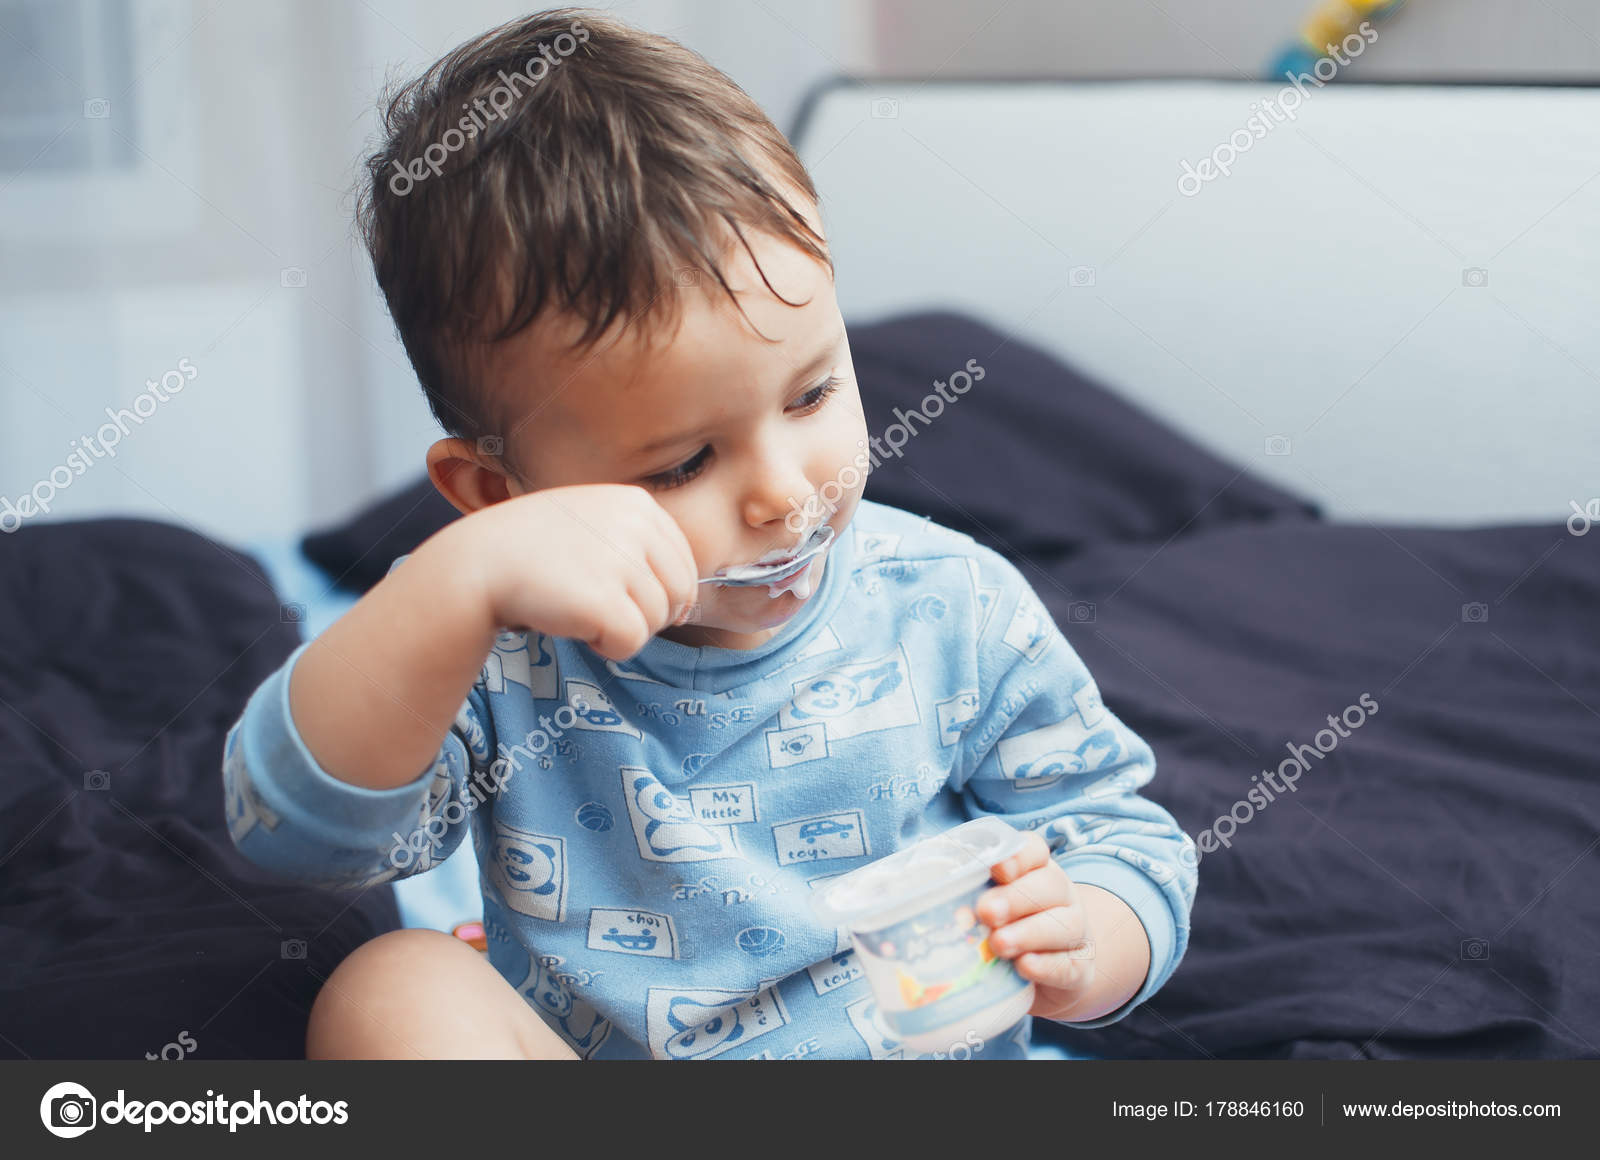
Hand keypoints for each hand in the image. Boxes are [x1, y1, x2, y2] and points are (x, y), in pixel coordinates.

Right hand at [461, 484, 700, 660]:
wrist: (476, 564)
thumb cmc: (531, 550)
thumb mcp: (593, 525)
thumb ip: (638, 549)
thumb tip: (685, 605)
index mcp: (638, 503)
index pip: (685, 562)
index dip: (662, 592)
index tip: (626, 599)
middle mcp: (636, 525)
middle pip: (680, 593)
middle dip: (648, 614)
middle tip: (602, 611)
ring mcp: (622, 562)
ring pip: (657, 621)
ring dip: (622, 629)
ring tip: (579, 610)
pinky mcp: (606, 602)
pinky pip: (633, 642)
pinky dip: (607, 647)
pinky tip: (575, 625)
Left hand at [975, 831, 1096, 1020]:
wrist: (1046, 974)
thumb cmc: (1005, 930)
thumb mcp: (987, 906)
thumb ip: (967, 896)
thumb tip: (925, 896)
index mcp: (1035, 871)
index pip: (1034, 850)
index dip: (1017, 856)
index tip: (996, 868)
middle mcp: (1060, 895)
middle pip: (1050, 885)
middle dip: (1016, 897)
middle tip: (986, 912)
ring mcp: (1076, 931)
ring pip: (1064, 924)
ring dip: (1029, 933)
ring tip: (998, 944)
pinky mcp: (1079, 967)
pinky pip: (1069, 964)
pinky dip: (1046, 966)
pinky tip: (1024, 966)